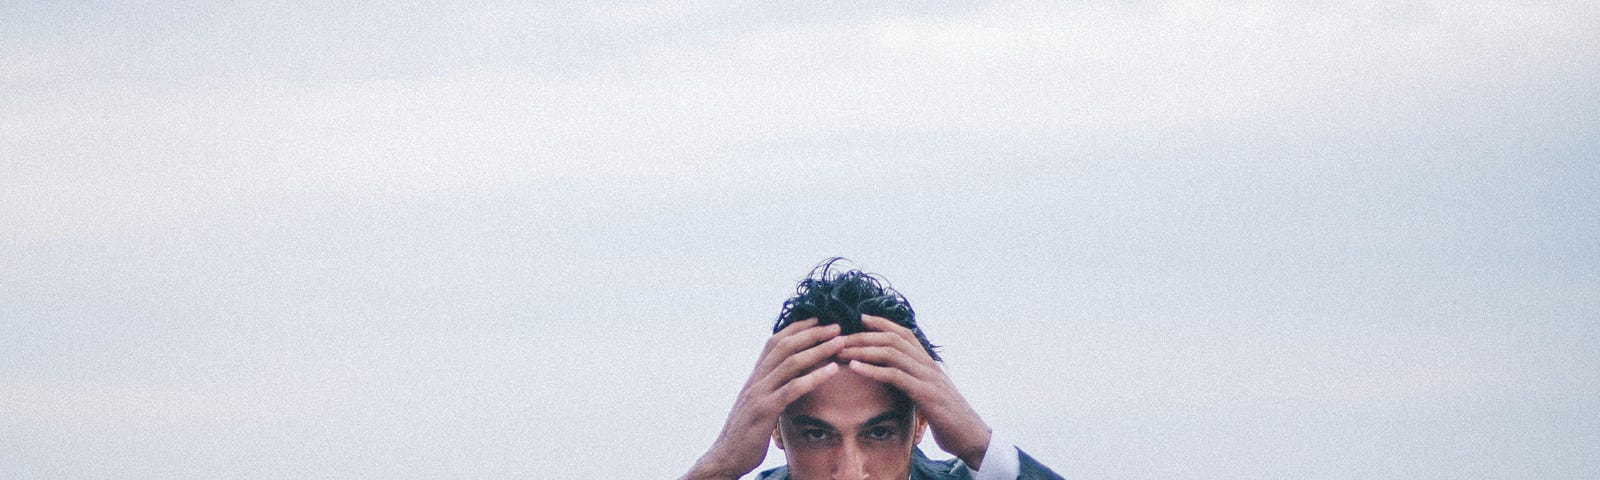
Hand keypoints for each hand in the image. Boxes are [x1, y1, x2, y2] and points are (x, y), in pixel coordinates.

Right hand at [682, 319, 846, 479]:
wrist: (725, 457)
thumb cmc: (745, 434)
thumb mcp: (757, 406)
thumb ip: (771, 391)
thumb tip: (789, 383)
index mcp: (755, 377)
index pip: (774, 343)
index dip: (795, 329)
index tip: (817, 320)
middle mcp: (756, 380)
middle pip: (785, 346)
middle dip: (812, 334)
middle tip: (836, 327)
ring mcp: (759, 394)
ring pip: (791, 363)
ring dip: (818, 349)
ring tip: (840, 343)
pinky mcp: (765, 411)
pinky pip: (792, 389)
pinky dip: (814, 377)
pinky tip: (832, 370)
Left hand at [835, 315, 992, 468]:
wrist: (973, 438)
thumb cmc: (949, 420)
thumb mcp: (930, 396)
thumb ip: (915, 384)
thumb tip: (896, 382)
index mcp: (929, 364)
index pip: (904, 334)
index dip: (882, 323)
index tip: (860, 318)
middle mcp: (929, 366)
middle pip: (893, 340)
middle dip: (864, 336)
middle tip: (840, 338)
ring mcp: (928, 378)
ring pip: (892, 353)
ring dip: (863, 350)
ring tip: (842, 351)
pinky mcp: (926, 395)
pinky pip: (895, 376)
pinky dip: (872, 370)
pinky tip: (855, 368)